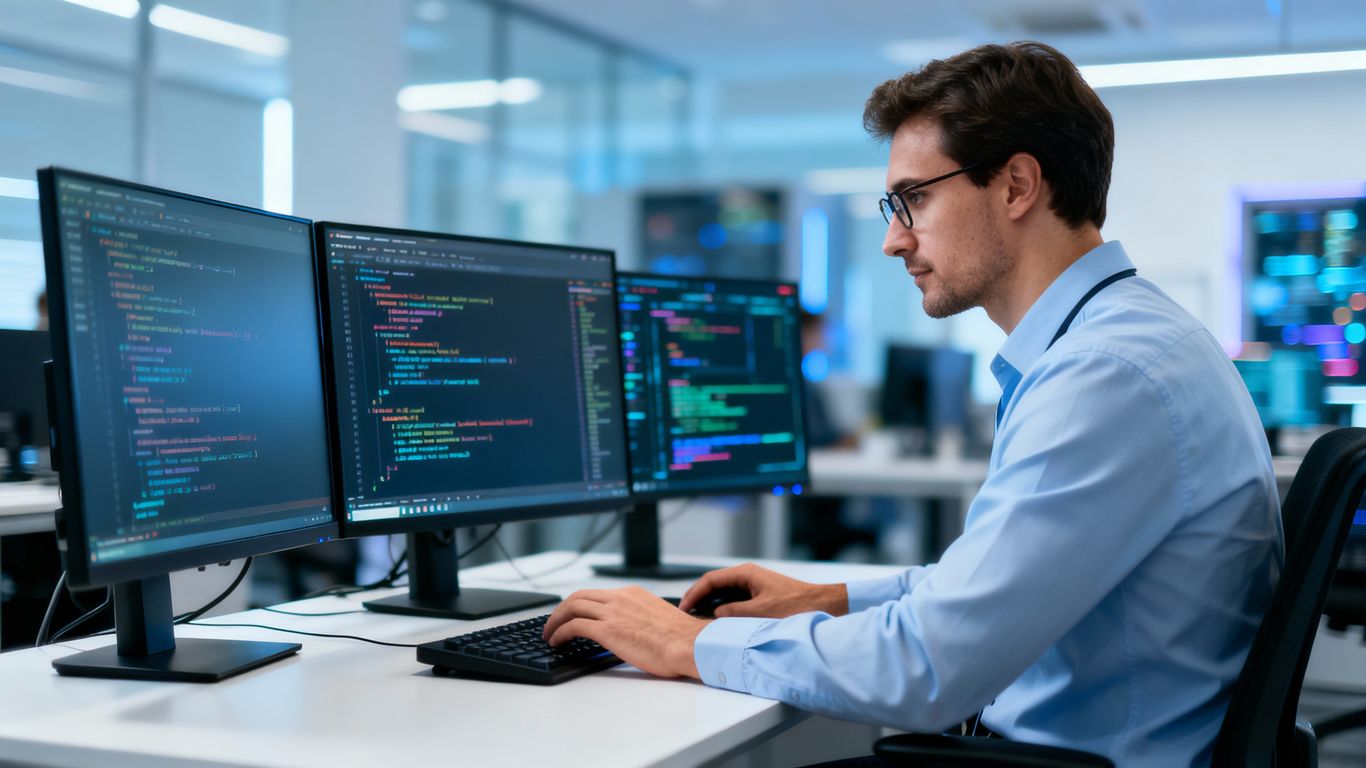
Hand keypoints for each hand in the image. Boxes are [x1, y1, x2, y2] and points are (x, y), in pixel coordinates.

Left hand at [542, 586, 705, 678]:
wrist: (690, 645)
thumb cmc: (682, 639)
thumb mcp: (658, 619)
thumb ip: (641, 619)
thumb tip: (633, 632)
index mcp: (633, 594)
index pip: (597, 594)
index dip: (579, 605)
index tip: (572, 615)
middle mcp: (621, 598)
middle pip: (579, 596)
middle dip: (561, 610)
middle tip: (553, 623)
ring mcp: (613, 612)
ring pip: (572, 607)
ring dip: (555, 620)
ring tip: (549, 634)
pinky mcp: (608, 629)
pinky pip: (574, 626)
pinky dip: (560, 632)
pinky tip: (556, 642)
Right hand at [679, 563, 847, 618]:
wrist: (822, 605)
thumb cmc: (796, 605)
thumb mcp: (759, 612)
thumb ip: (733, 612)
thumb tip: (715, 615)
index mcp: (746, 573)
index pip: (710, 579)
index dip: (694, 593)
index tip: (683, 607)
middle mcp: (748, 576)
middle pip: (715, 585)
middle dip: (699, 599)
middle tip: (685, 614)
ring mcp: (754, 585)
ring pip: (724, 594)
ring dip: (711, 605)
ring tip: (698, 619)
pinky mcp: (760, 596)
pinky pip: (735, 601)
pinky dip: (724, 610)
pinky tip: (720, 622)